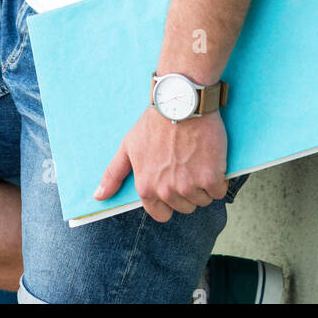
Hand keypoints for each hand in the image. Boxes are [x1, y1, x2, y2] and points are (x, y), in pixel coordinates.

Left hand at [94, 106, 228, 222]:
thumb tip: (98, 196)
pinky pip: (219, 191)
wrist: (179, 102)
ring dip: (204, 185)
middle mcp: (167, 191)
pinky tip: (212, 160)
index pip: (161, 214)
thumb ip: (113, 174)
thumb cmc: (154, 123)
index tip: (173, 182)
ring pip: (203, 200)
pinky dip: (219, 179)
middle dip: (188, 190)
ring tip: (198, 160)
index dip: (169, 200)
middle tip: (187, 165)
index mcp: (146, 187)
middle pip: (185, 207)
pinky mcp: (210, 178)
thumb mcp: (128, 146)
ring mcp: (189, 186)